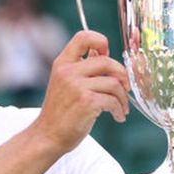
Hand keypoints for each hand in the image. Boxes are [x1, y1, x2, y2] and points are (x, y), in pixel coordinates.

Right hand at [33, 30, 129, 152]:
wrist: (48, 136)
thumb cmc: (59, 112)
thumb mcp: (65, 83)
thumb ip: (81, 67)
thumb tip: (102, 53)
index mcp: (62, 63)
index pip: (83, 37)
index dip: (100, 41)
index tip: (106, 55)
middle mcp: (68, 72)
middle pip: (107, 61)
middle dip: (121, 75)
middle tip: (124, 87)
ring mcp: (76, 86)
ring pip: (113, 83)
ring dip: (122, 97)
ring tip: (121, 107)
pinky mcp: (86, 102)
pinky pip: (113, 100)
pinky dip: (119, 109)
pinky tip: (117, 116)